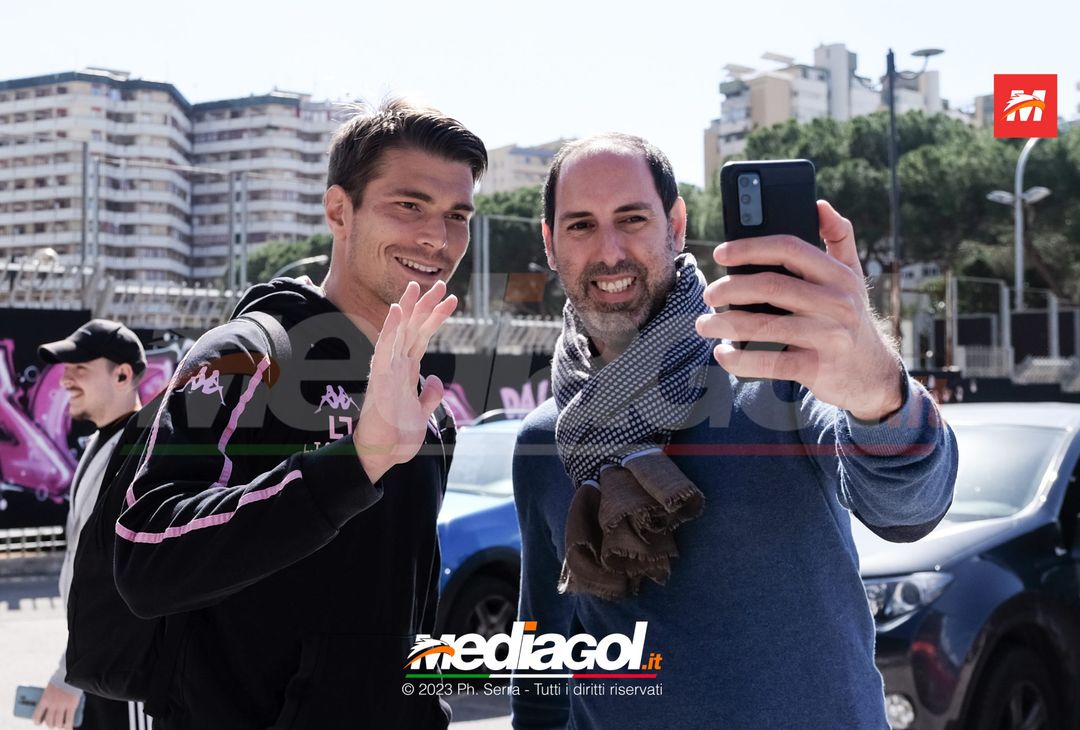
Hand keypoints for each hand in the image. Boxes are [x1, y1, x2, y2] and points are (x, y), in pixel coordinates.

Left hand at [31, 682, 80, 728]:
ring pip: (58, 722)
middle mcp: (52, 704)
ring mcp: (62, 705)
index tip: (39, 723)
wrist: (73, 671)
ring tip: (61, 725)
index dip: (37, 721)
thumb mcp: (51, 686)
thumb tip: (50, 704)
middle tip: (52, 724)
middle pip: (49, 721)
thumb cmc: (62, 678)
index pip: (36, 715)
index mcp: (44, 699)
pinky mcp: (72, 705)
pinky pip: (69, 720)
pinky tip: (68, 728)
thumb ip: (50, 695)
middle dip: (50, 724)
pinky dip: (68, 726)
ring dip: (59, 726)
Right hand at [354, 280, 456, 481]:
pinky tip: (397, 310)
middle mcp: (396, 365)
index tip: (451, 301)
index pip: (422, 337)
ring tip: (419, 286)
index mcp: (406, 371)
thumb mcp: (422, 414)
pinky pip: (384, 348)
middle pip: (413, 328)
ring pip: (399, 331)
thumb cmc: (397, 437)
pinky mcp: (381, 378)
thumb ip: (429, 396)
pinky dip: (390, 328)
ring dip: (409, 308)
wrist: (381, 456)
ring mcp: (387, 369)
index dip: (436, 318)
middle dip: (427, 305)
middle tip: (442, 284)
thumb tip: (435, 379)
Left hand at [695, 200, 902, 420]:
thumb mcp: (852, 275)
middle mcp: (836, 303)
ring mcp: (828, 337)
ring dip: (726, 325)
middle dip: (730, 288)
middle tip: (709, 294)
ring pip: (764, 326)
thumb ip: (838, 237)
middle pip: (771, 286)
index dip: (750, 246)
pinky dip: (740, 359)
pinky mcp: (817, 368)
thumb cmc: (850, 317)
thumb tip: (819, 204)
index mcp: (838, 274)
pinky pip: (770, 362)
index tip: (721, 253)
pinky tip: (723, 354)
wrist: (873, 373)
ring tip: (704, 325)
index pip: (789, 248)